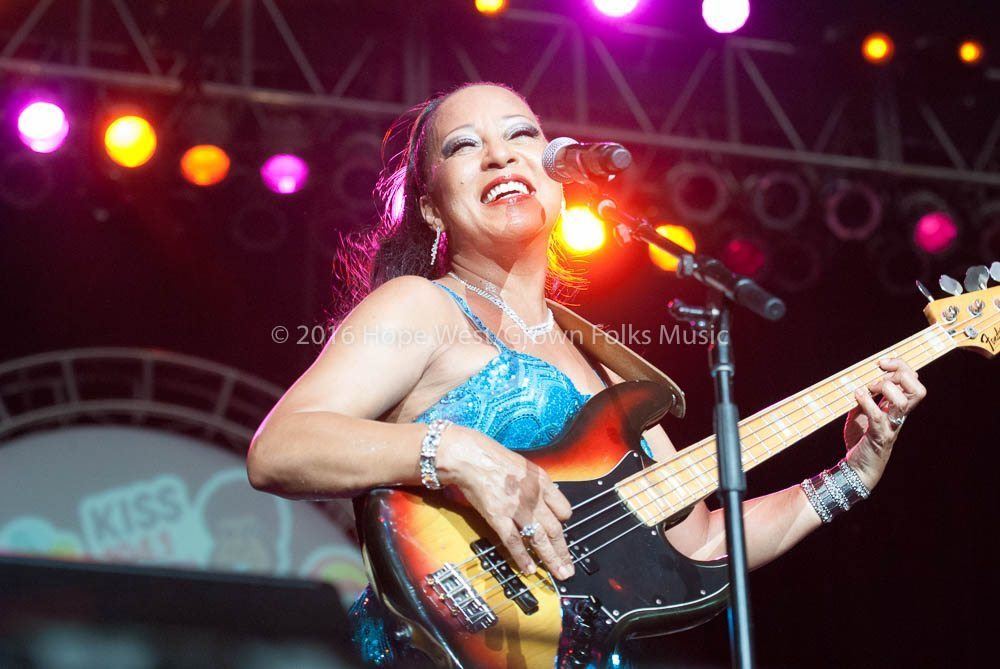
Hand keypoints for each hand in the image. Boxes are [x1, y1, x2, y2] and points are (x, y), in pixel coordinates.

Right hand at [434, 425, 574, 579]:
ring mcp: (516, 509)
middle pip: (555, 529)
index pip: (564, 509)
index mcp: (542, 482)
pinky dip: (523, 558)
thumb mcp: (525, 466)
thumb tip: (544, 499)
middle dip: (563, 552)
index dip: (564, 523)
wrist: (470, 457)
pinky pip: (514, 541)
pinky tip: (529, 569)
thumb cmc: (494, 458)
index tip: (562, 532)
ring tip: (558, 573)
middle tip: (568, 568)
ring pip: (539, 539)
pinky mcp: (498, 517)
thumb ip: (536, 485)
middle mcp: (534, 497)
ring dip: (550, 559)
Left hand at [843, 358, 926, 488]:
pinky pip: (879, 417)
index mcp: (897, 407)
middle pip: (918, 390)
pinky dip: (867, 402)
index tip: (881, 363)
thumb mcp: (861, 412)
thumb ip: (864, 397)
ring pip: (905, 403)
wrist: (857, 468)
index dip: (901, 366)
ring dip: (886, 389)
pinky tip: (857, 395)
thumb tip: (860, 379)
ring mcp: (891, 427)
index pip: (913, 381)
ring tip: (868, 388)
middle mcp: (899, 416)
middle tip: (878, 376)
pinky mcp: (879, 437)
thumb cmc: (861, 439)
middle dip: (900, 375)